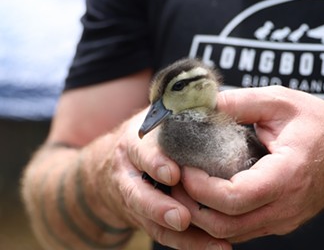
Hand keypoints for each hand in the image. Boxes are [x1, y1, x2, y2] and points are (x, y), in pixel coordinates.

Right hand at [92, 108, 230, 249]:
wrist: (107, 166)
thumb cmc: (146, 136)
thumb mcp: (155, 116)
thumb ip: (179, 106)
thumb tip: (213, 91)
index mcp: (136, 141)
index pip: (142, 151)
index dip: (155, 162)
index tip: (173, 173)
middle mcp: (129, 170)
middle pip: (138, 193)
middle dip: (158, 206)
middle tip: (183, 217)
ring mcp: (133, 197)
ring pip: (150, 219)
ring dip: (179, 234)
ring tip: (212, 244)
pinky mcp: (142, 216)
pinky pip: (161, 234)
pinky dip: (186, 244)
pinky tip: (215, 249)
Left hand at [178, 86, 323, 241]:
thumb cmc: (319, 124)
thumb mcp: (279, 101)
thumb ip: (239, 101)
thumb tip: (200, 105)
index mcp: (287, 175)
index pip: (235, 197)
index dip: (201, 186)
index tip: (183, 165)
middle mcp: (286, 206)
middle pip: (226, 224)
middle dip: (191, 204)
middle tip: (174, 176)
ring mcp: (284, 219)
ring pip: (231, 232)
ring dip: (201, 213)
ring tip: (184, 184)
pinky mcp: (280, 221)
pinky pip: (241, 227)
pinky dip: (217, 215)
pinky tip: (205, 193)